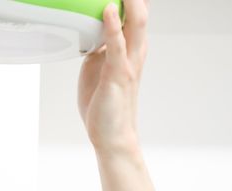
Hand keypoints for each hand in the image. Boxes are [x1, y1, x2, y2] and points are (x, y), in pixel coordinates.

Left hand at [78, 0, 148, 150]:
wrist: (112, 136)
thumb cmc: (105, 106)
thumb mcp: (98, 70)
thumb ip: (98, 51)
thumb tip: (90, 37)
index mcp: (132, 51)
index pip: (136, 17)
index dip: (133, 1)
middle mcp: (135, 53)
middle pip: (141, 14)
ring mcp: (129, 63)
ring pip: (136, 24)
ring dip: (131, 2)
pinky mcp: (118, 74)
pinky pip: (117, 46)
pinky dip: (112, 26)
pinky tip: (107, 9)